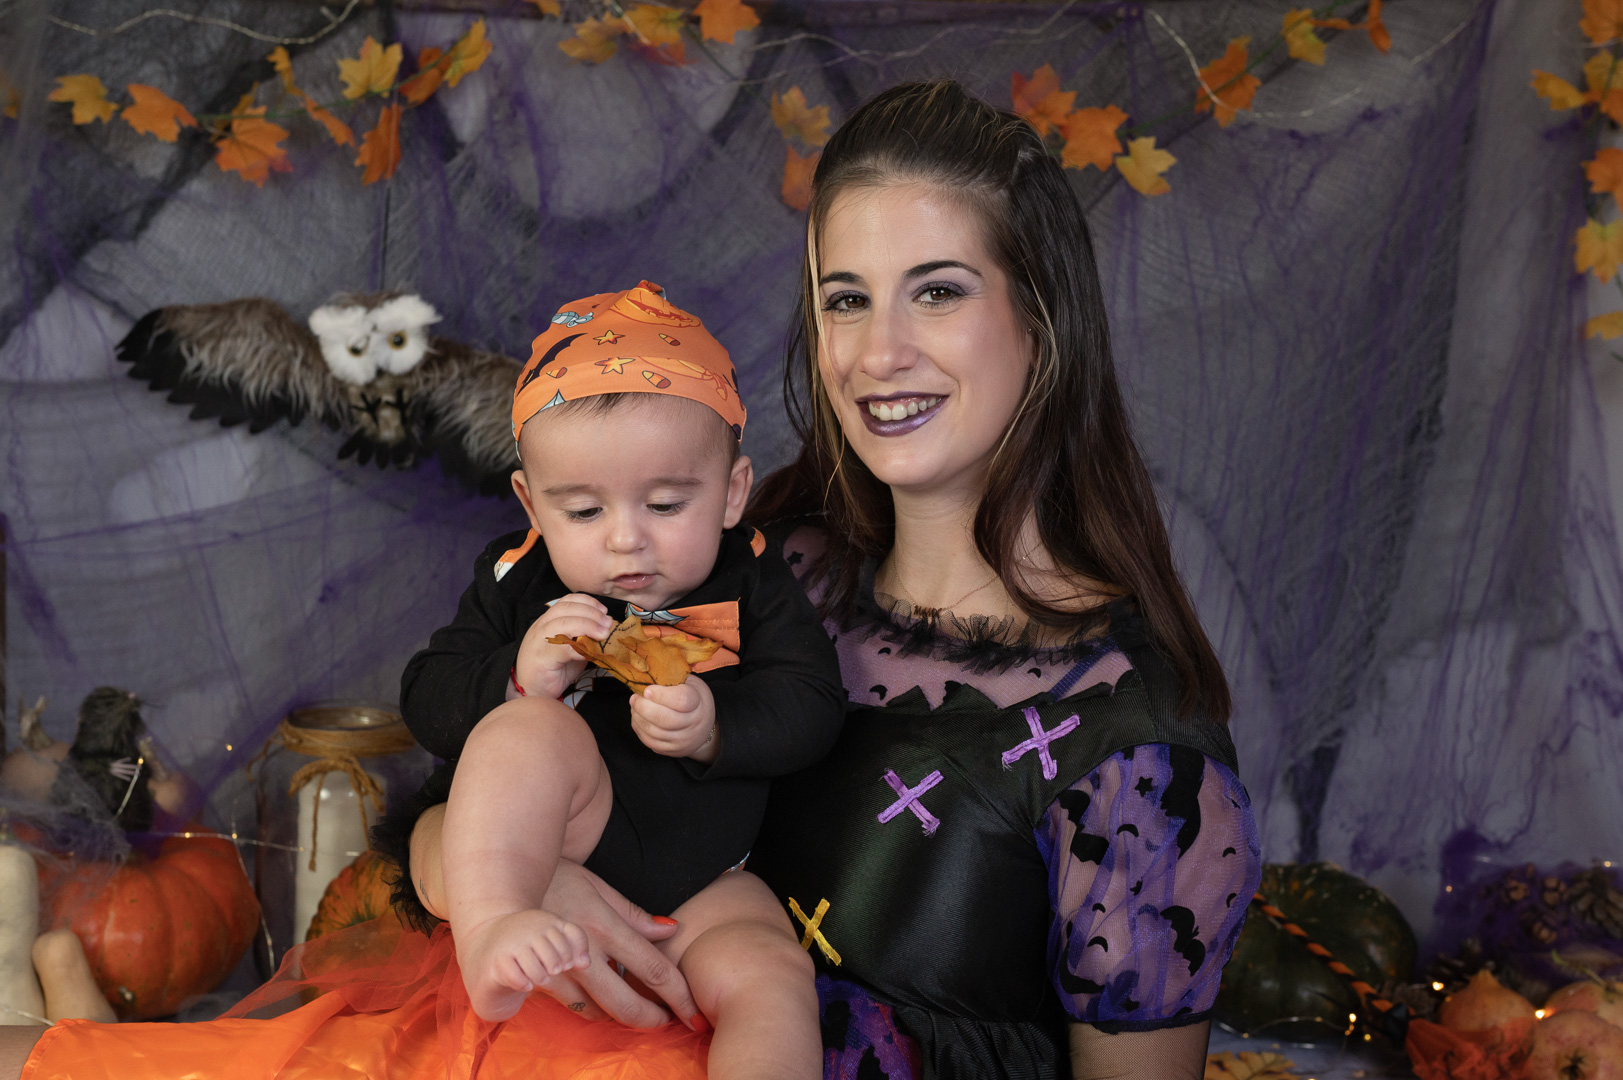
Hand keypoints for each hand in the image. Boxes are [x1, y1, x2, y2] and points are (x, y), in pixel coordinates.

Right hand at [456, 909, 591, 1021]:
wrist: (484, 941)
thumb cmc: (528, 944)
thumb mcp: (553, 938)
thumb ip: (575, 946)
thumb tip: (585, 964)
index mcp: (546, 921)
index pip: (572, 937)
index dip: (572, 956)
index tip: (565, 963)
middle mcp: (529, 929)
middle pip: (556, 959)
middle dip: (556, 969)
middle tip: (551, 971)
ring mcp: (512, 945)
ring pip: (539, 971)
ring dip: (541, 979)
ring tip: (539, 978)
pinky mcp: (498, 962)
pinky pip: (519, 979)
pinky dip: (524, 984)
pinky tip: (524, 982)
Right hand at [515, 594, 615, 700]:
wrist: (531, 691)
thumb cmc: (553, 670)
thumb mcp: (570, 649)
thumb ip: (583, 637)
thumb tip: (605, 629)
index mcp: (548, 621)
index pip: (566, 601)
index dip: (588, 602)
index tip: (604, 610)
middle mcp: (541, 627)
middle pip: (566, 609)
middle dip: (591, 613)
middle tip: (608, 624)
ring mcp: (539, 641)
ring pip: (563, 623)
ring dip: (588, 625)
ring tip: (603, 634)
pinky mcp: (542, 658)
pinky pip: (563, 648)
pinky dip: (581, 648)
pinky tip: (592, 652)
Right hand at [532, 861, 703, 1029]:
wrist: (497, 887)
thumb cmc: (554, 879)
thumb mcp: (597, 885)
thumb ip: (633, 914)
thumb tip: (670, 930)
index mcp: (603, 926)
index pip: (652, 969)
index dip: (678, 994)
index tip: (693, 1010)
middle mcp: (582, 954)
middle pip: (626, 1004)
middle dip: (653, 1019)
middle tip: (670, 1021)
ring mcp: (558, 972)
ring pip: (599, 1012)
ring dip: (622, 1016)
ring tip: (640, 1012)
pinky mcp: (539, 984)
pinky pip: (574, 1007)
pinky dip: (594, 1009)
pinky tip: (604, 1002)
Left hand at [630, 676, 718, 761]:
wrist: (705, 727)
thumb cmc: (694, 700)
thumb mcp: (690, 684)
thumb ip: (672, 679)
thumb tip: (645, 673)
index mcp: (698, 703)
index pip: (681, 700)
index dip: (661, 694)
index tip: (647, 689)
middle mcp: (693, 724)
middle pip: (664, 719)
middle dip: (643, 707)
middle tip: (634, 698)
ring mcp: (682, 740)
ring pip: (654, 732)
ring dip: (638, 717)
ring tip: (634, 706)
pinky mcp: (672, 750)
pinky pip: (650, 742)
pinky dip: (639, 729)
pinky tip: (637, 718)